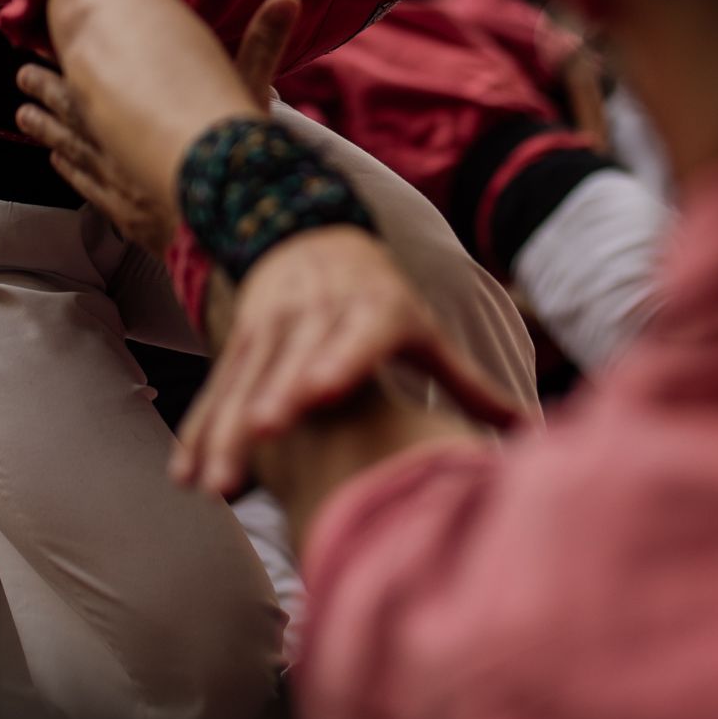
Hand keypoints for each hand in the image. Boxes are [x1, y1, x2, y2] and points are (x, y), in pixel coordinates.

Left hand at [14, 0, 300, 253]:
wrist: (234, 227)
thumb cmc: (240, 159)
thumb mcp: (252, 94)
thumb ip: (263, 45)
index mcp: (140, 115)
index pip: (89, 86)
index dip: (62, 69)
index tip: (39, 51)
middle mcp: (121, 148)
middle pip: (74, 115)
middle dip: (46, 94)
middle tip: (22, 76)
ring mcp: (120, 184)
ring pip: (74, 151)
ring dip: (48, 132)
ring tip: (23, 116)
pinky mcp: (128, 216)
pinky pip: (89, 188)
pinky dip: (71, 172)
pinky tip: (57, 161)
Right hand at [170, 226, 520, 496]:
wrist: (310, 234)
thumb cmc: (385, 300)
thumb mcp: (425, 331)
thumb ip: (468, 384)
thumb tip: (532, 428)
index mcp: (373, 313)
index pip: (355, 338)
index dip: (336, 363)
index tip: (319, 392)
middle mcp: (317, 316)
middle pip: (292, 363)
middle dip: (273, 399)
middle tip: (261, 435)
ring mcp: (272, 327)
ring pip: (245, 383)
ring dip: (225, 431)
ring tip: (215, 484)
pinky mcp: (240, 342)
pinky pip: (218, 390)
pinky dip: (199, 431)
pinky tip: (184, 475)